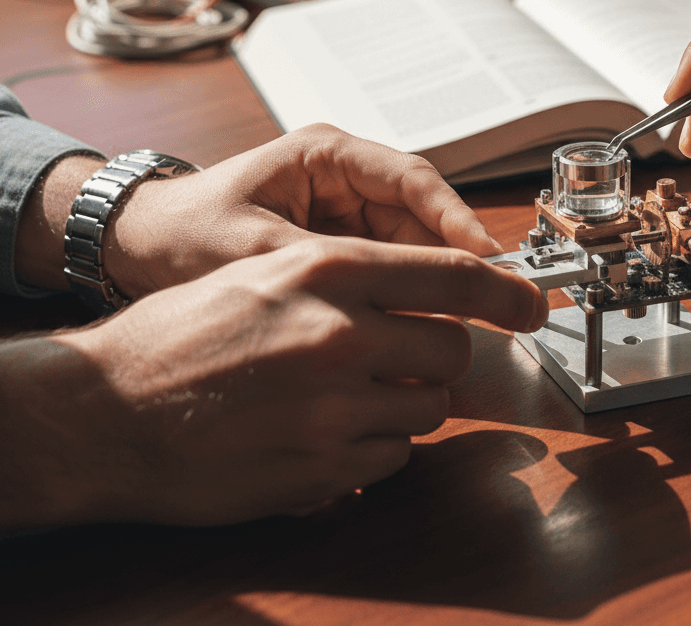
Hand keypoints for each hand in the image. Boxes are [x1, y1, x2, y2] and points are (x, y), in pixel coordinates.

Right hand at [0, 237, 547, 528]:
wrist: (109, 410)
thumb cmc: (184, 333)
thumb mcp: (267, 270)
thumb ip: (352, 277)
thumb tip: (431, 291)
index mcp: (325, 269)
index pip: (449, 274)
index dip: (504, 290)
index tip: (532, 302)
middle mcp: (338, 333)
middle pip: (453, 349)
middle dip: (437, 355)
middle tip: (400, 355)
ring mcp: (332, 407)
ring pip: (428, 409)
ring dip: (403, 403)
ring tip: (343, 394)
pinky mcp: (321, 470)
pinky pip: (390, 458)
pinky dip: (372, 446)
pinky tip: (321, 431)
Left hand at [17, 123, 503, 297]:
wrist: (142, 244)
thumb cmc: (186, 231)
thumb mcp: (252, 249)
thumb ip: (324, 269)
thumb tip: (392, 304)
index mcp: (328, 156)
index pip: (411, 180)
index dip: (456, 218)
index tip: (484, 257)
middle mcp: (347, 177)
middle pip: (423, 213)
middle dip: (458, 255)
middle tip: (500, 300)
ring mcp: (347, 208)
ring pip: (415, 242)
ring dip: (439, 278)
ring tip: (470, 320)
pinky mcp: (343, 241)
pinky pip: (392, 264)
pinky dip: (411, 293)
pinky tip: (425, 325)